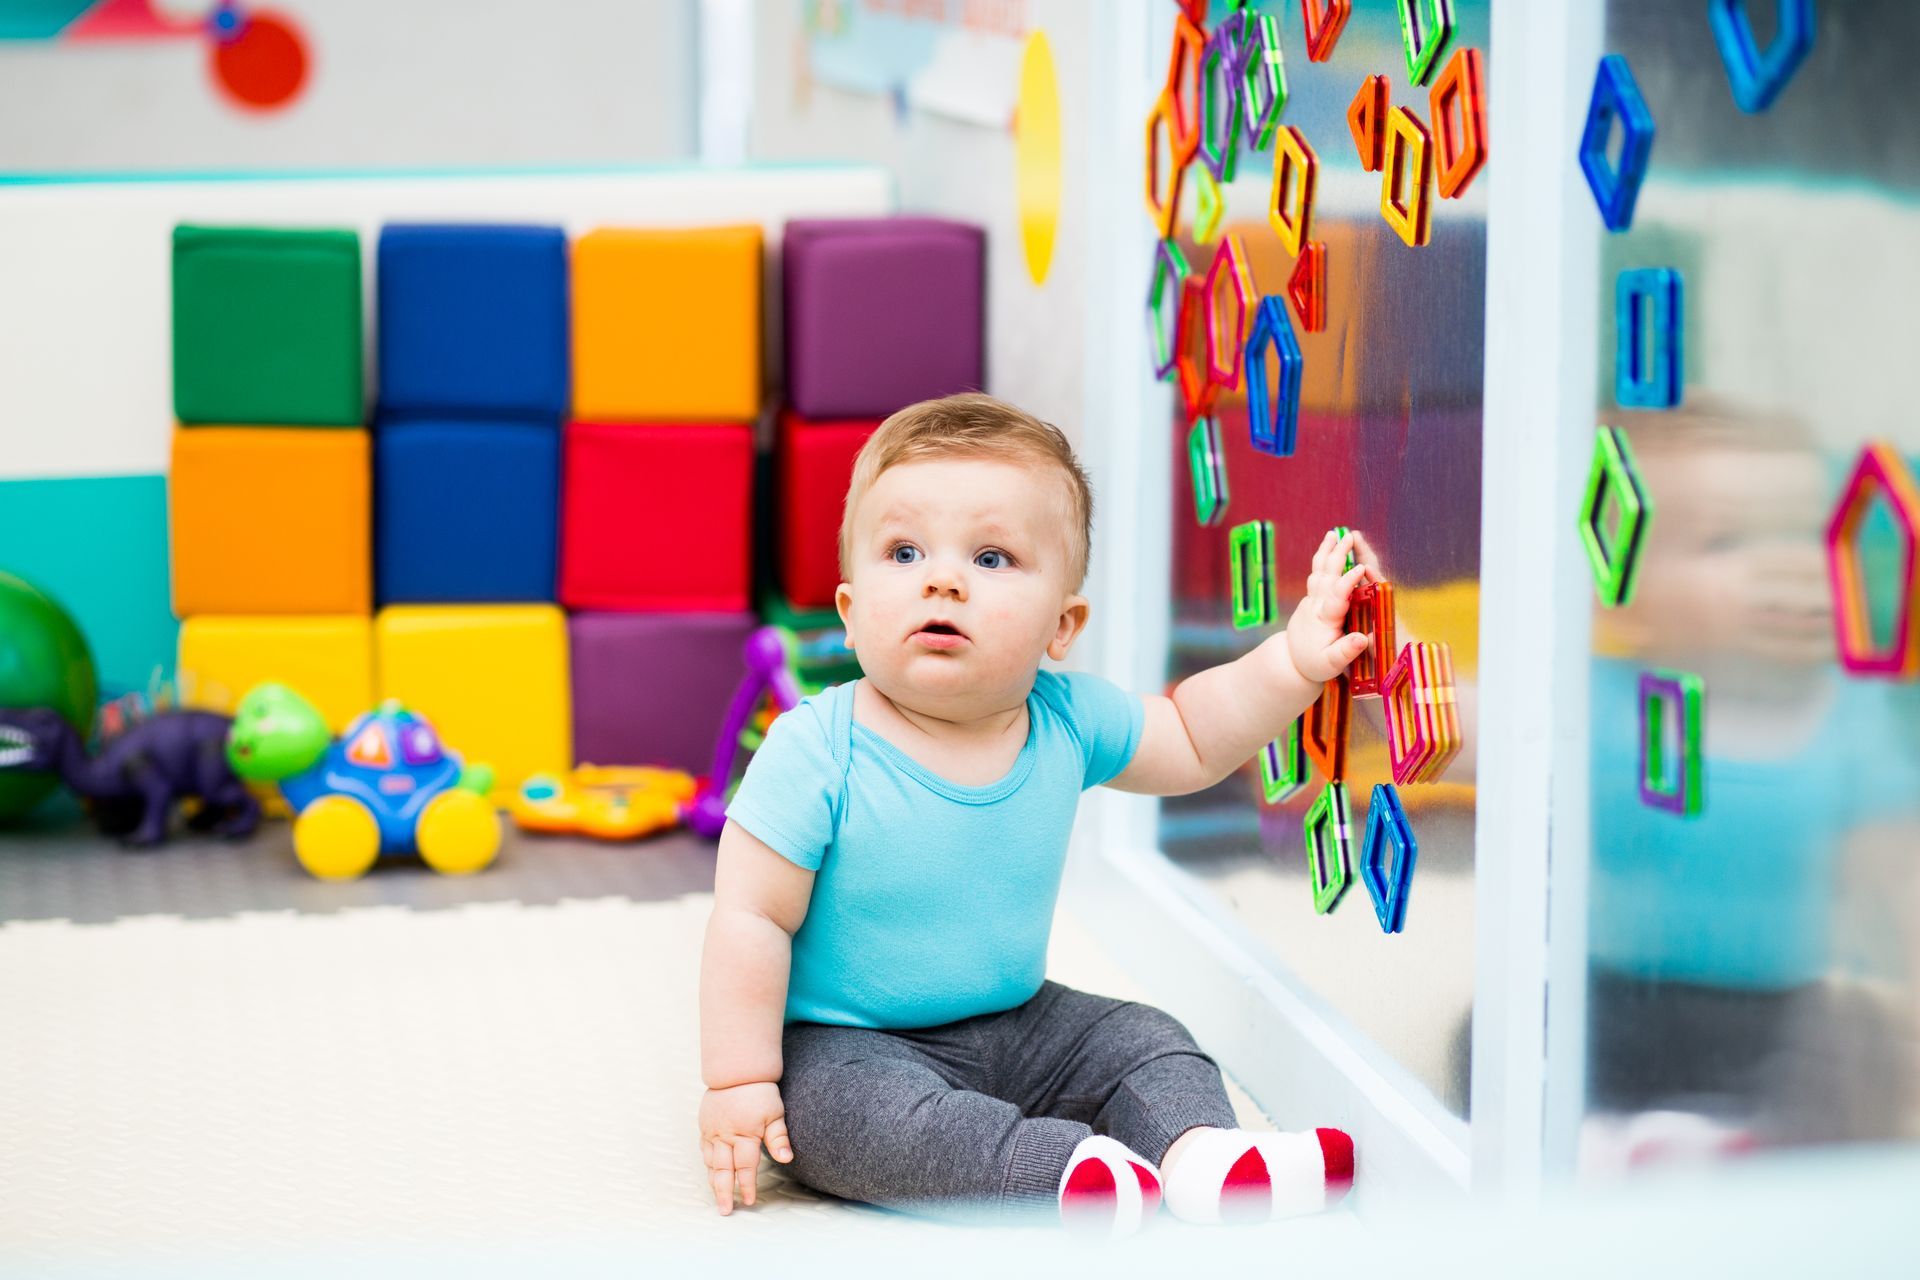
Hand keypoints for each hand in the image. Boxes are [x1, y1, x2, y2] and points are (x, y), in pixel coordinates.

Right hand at [699, 1081, 793, 1214]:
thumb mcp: (775, 1112)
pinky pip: (704, 1149)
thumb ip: (779, 1137)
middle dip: (725, 1193)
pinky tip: (711, 1173)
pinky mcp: (705, 1126)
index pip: (745, 1167)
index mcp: (744, 1134)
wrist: (737, 1070)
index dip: (747, 1185)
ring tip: (717, 1198)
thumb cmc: (759, 1091)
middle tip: (726, 1210)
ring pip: (711, 1162)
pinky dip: (707, 1164)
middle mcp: (725, 1136)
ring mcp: (712, 1131)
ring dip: (714, 1181)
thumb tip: (787, 1158)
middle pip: (723, 1171)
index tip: (749, 1201)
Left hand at [1285, 528, 1374, 684]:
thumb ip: (1346, 651)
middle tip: (1348, 536)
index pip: (1336, 596)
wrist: (1291, 662)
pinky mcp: (1311, 599)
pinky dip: (1323, 559)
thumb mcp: (1332, 664)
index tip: (1360, 567)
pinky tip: (1329, 548)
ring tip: (1334, 533)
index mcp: (1324, 619)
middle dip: (1337, 555)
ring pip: (1318, 571)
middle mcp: (1316, 605)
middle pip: (1326, 575)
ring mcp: (1311, 600)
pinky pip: (1317, 574)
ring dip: (1326, 551)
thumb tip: (1363, 638)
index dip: (1348, 581)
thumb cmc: (1315, 664)